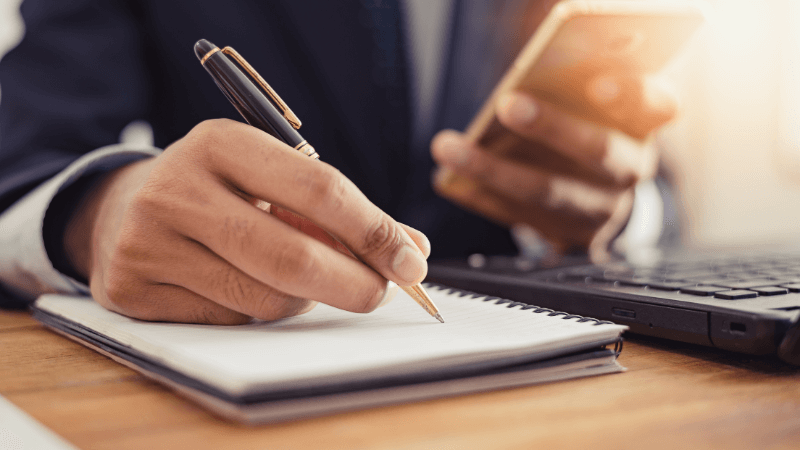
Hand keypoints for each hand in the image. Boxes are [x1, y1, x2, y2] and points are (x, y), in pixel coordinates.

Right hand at [65, 119, 430, 323]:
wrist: (122, 208)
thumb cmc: (220, 190)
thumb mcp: (272, 178)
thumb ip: (341, 212)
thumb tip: (411, 251)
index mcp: (220, 142)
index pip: (319, 189)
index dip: (374, 230)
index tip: (411, 260)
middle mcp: (177, 189)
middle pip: (294, 256)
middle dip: (355, 283)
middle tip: (382, 293)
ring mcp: (147, 242)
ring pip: (266, 298)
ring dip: (302, 298)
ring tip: (297, 277)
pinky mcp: (132, 289)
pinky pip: (230, 320)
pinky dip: (256, 311)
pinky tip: (243, 286)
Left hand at [431, 74, 675, 260]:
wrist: (604, 198)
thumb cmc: (589, 130)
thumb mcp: (594, 105)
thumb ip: (572, 88)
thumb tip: (524, 77)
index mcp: (643, 124)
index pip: (657, 105)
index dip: (630, 94)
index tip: (599, 83)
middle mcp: (629, 168)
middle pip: (597, 150)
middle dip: (551, 127)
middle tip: (507, 104)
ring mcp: (603, 209)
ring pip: (551, 192)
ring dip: (495, 170)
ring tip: (449, 148)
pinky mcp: (571, 238)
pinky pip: (523, 220)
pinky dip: (484, 198)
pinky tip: (450, 180)